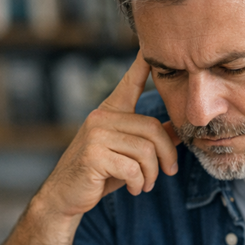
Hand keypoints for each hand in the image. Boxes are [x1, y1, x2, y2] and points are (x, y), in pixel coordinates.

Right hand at [36, 49, 180, 219]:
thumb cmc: (100, 174)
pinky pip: (133, 169)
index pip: (130, 83)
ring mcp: (95, 135)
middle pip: (153, 128)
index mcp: (109, 112)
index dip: (142, 65)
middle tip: (168, 172)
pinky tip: (134, 189)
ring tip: (146, 185)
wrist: (65, 196)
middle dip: (166, 155)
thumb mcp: (127, 154)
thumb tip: (178, 130)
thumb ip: (149, 140)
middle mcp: (101, 117)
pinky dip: (140, 183)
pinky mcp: (94, 155)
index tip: (150, 47)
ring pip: (145, 151)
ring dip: (152, 174)